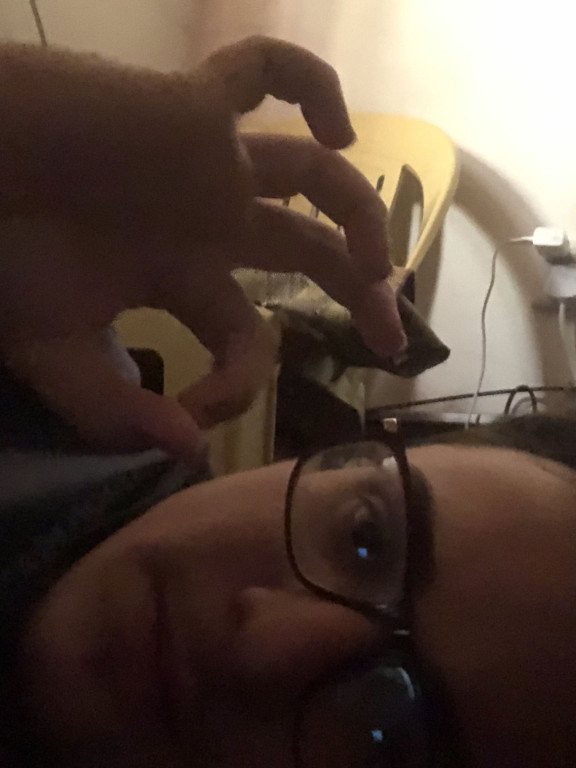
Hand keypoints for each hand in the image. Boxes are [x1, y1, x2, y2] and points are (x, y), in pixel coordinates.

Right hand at [0, 37, 404, 462]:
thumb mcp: (52, 354)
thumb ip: (115, 410)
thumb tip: (188, 450)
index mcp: (178, 279)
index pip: (244, 339)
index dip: (235, 387)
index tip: (197, 413)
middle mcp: (207, 223)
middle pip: (308, 254)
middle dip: (360, 297)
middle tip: (393, 345)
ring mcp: (206, 164)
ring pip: (313, 175)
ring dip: (361, 215)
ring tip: (379, 265)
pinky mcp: (189, 108)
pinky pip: (259, 71)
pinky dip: (306, 82)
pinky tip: (338, 126)